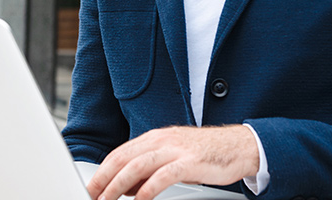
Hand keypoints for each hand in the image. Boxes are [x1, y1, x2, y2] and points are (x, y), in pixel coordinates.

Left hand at [88, 125, 259, 199]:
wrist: (240, 146)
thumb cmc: (205, 154)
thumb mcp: (171, 159)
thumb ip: (148, 170)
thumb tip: (124, 187)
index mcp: (154, 138)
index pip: (119, 154)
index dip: (101, 172)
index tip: (91, 188)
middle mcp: (161, 140)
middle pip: (122, 159)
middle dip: (103, 179)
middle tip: (92, 195)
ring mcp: (175, 150)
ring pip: (137, 166)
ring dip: (118, 185)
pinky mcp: (190, 162)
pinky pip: (163, 176)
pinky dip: (148, 190)